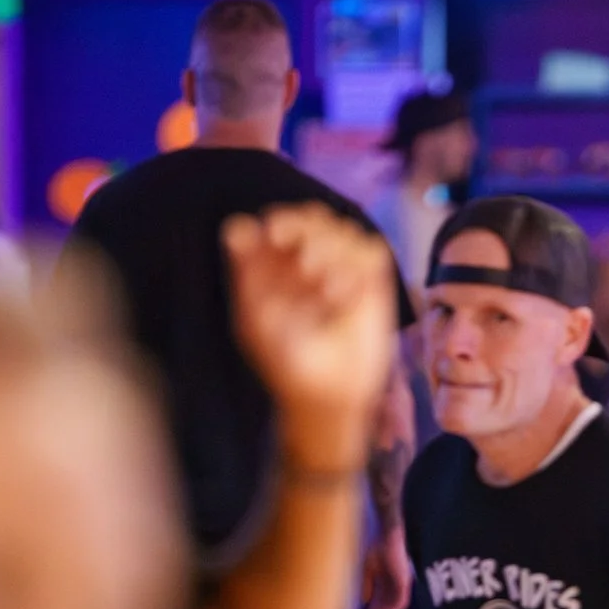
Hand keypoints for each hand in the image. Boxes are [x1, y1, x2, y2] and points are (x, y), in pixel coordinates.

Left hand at [225, 205, 397, 470]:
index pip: (278, 220)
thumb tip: (237, 227)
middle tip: (307, 266)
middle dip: (308, 231)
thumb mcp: (256, 317)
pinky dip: (359, 265)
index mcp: (274, 263)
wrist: (326, 393)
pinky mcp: (370, 280)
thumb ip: (247, 272)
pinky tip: (347, 294)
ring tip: (325, 293)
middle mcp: (306, 258)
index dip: (280, 221)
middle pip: (312, 215)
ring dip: (333, 254)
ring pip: (342, 228)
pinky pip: (371, 249)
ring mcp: (341, 267)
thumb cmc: (284, 359)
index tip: (276, 238)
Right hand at [361, 528, 413, 608]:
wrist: (386, 533)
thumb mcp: (365, 568)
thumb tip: (358, 600)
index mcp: (386, 580)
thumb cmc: (374, 546)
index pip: (380, 601)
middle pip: (387, 606)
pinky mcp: (405, 581)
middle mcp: (395, 584)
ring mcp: (402, 583)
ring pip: (395, 607)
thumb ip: (363, 583)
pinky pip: (401, 602)